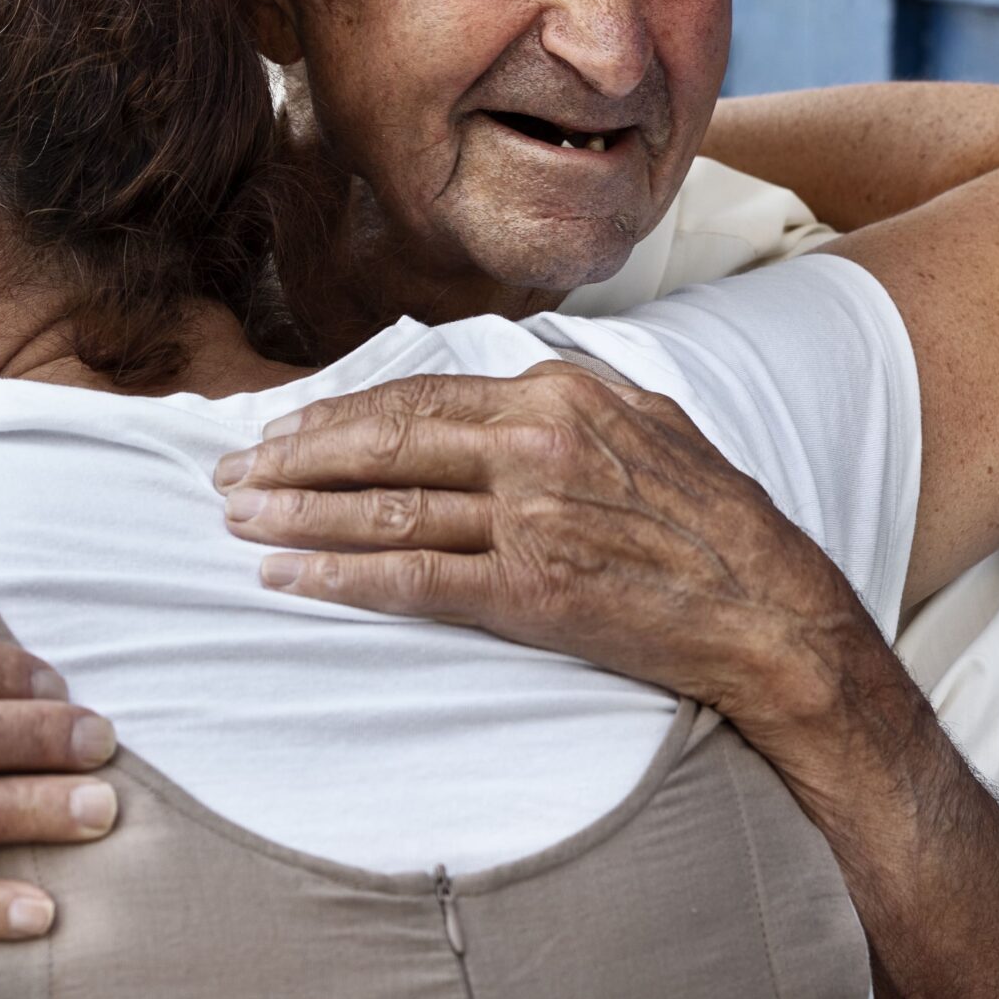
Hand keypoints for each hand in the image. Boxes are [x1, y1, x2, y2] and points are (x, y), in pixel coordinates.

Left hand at [215, 363, 879, 751]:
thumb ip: (568, 400)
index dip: (339, 414)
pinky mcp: (532, 590)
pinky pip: (412, 580)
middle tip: (230, 472)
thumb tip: (501, 392)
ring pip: (385, 509)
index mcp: (559, 393)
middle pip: (386, 442)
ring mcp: (532, 517)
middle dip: (295, 458)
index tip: (284, 429)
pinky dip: (339, 579)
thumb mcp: (648, 421)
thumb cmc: (713, 519)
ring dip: (298, 515)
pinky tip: (288, 577)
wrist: (768, 607)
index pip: (419, 395)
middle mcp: (537, 443)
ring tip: (238, 519)